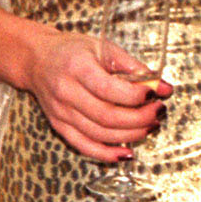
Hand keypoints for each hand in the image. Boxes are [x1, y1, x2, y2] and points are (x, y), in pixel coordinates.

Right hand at [17, 23, 171, 162]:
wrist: (37, 59)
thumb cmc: (73, 50)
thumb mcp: (103, 48)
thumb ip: (133, 67)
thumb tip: (163, 87)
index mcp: (78, 68)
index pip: (108, 89)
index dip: (135, 96)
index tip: (157, 93)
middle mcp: (66, 93)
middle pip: (106, 116)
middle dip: (139, 118)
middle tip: (159, 112)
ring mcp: (61, 113)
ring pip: (98, 134)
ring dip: (129, 135)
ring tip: (150, 126)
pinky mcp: (59, 126)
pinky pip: (83, 146)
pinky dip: (106, 154)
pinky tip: (126, 153)